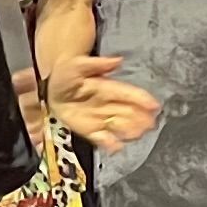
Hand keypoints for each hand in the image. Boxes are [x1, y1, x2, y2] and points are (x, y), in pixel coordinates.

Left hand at [35, 53, 163, 146]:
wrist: (51, 88)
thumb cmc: (67, 74)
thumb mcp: (78, 63)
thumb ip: (98, 63)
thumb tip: (118, 61)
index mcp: (107, 88)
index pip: (128, 94)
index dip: (142, 99)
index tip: (154, 105)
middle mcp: (108, 104)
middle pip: (129, 113)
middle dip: (141, 118)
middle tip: (151, 123)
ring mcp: (100, 118)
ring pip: (120, 126)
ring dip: (131, 130)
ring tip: (140, 133)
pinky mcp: (90, 130)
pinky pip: (103, 138)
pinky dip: (110, 143)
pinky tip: (117, 146)